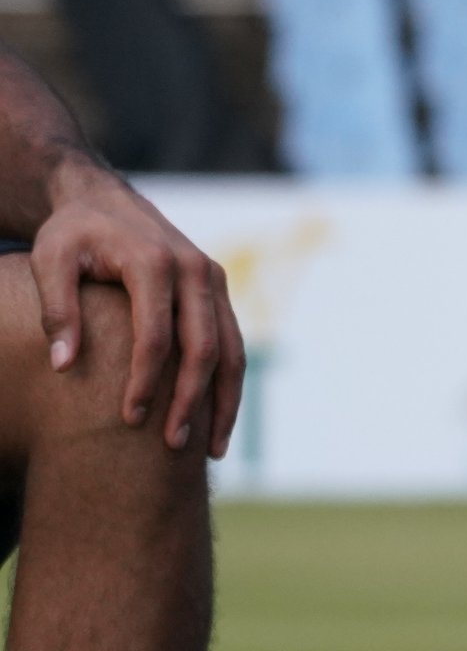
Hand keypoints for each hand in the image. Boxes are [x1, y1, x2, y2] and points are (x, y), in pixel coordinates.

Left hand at [30, 158, 242, 457]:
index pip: (156, 334)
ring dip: (224, 401)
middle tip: (172, 445)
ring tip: (210, 449)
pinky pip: (233, 345)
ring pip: (231, 350)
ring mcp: (214, 281)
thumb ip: (57, 309)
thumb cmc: (71, 235)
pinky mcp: (218, 292)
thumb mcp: (49, 260)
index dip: (144, 381)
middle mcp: (195, 271)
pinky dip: (229, 384)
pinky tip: (218, 419)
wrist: (104, 201)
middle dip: (190, 400)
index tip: (127, 420)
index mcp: (155, 262)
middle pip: (203, 348)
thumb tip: (64, 364)